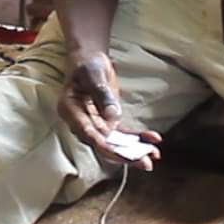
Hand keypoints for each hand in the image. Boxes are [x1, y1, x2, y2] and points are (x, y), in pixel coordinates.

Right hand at [58, 52, 160, 169]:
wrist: (90, 60)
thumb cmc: (87, 65)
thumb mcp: (93, 74)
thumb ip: (101, 94)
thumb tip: (113, 116)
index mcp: (70, 111)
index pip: (86, 132)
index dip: (103, 144)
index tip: (119, 153)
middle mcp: (81, 123)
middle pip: (101, 143)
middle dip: (123, 154)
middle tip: (143, 162)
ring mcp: (95, 124)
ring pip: (113, 143)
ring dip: (133, 150)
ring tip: (153, 155)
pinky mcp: (107, 123)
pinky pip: (122, 134)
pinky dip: (137, 138)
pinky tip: (153, 139)